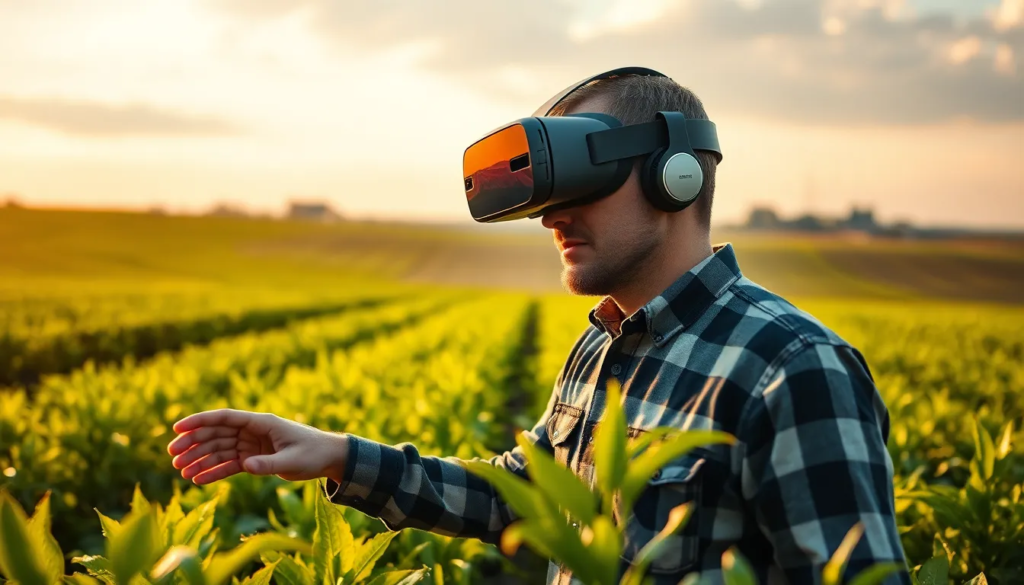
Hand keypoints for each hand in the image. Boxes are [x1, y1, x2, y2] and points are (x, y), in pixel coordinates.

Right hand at [167, 408, 348, 484]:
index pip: (225, 418)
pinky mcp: (254, 459)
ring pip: (220, 450)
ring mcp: (252, 445)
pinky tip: (197, 479)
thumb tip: (245, 466)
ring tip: (180, 472)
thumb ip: (268, 464)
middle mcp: (253, 431)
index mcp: (262, 423)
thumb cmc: (313, 453)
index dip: (200, 421)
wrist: (328, 459)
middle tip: (172, 456)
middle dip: (193, 443)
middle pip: (217, 434)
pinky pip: (229, 465)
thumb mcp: (292, 460)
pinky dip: (214, 472)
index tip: (177, 428)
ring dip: (200, 460)